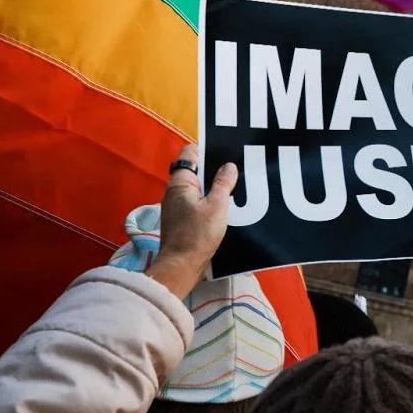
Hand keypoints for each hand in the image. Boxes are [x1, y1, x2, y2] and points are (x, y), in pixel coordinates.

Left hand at [146, 144, 236, 300]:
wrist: (182, 265)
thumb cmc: (198, 234)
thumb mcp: (217, 206)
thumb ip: (224, 184)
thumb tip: (229, 166)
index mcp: (180, 183)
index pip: (190, 153)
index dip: (207, 147)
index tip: (226, 149)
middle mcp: (175, 191)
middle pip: (195, 169)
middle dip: (214, 166)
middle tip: (237, 166)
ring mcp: (178, 205)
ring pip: (198, 186)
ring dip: (214, 185)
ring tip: (236, 184)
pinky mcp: (183, 218)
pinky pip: (198, 201)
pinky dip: (211, 199)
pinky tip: (227, 204)